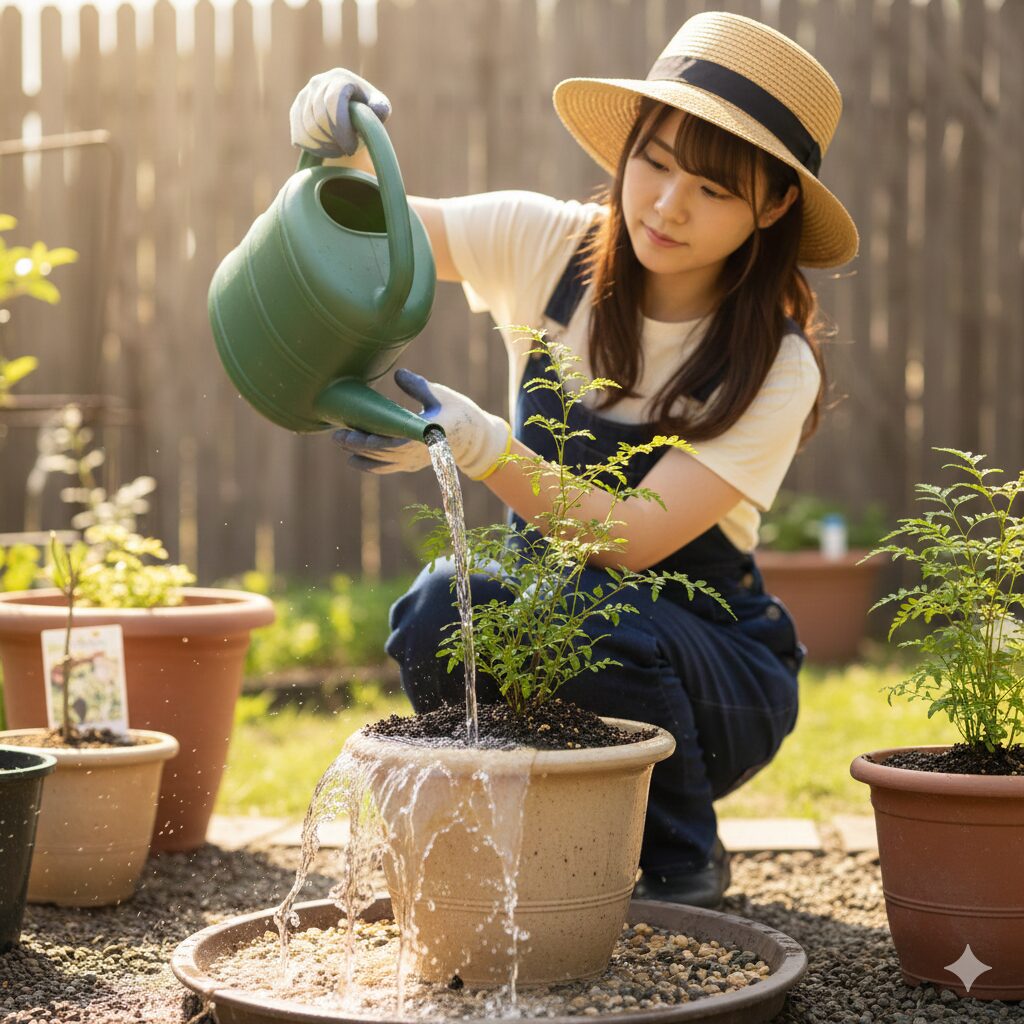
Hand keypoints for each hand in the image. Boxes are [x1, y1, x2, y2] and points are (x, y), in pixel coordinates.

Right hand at [289, 68, 390, 157]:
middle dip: (334, 140)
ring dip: (325, 146)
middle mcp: (318, 82)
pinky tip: (326, 150)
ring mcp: (304, 96)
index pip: (332, 101)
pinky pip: (299, 135)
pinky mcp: (295, 111)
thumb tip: (377, 109)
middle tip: (347, 151)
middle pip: (319, 118)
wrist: (349, 114)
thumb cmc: (367, 113)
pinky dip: (313, 148)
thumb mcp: (379, 109)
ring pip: (308, 129)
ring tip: (339, 150)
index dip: (341, 128)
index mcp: (340, 77)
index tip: (352, 147)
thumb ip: (380, 108)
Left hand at [333, 369, 511, 479]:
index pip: (395, 440)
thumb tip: (397, 374)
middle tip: (337, 434)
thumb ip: (417, 386)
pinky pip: (388, 468)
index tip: (355, 430)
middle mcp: (419, 451)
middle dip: (358, 444)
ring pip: (383, 462)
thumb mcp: (440, 394)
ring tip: (341, 443)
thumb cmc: (458, 412)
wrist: (475, 439)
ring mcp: (415, 461)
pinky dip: (370, 466)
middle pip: (383, 452)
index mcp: (427, 432)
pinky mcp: (412, 464)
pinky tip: (353, 460)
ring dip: (360, 454)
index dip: (373, 438)